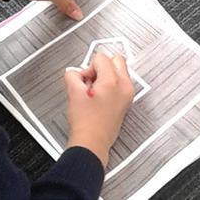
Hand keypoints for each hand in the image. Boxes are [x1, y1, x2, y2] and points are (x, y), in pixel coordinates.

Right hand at [65, 52, 134, 166]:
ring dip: (105, 76)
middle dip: (100, 67)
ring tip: (93, 92)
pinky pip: (120, 83)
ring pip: (119, 71)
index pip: (101, 58)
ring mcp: (127, 94)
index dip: (87, 67)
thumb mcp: (73, 94)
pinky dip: (110, 86)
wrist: (92, 142)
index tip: (83, 80)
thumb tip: (74, 72)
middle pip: (115, 60)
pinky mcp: (126, 101)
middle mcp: (124, 85)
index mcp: (113, 81)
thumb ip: (72, 76)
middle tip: (89, 82)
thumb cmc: (86, 123)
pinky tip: (98, 98)